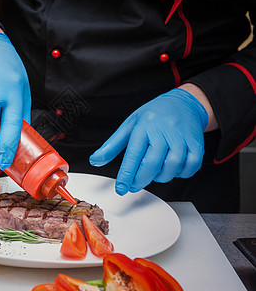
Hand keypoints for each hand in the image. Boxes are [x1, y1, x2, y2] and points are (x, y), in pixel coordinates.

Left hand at [89, 88, 208, 194]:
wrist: (184, 102)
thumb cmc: (154, 115)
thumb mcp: (129, 125)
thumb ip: (112, 145)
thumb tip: (95, 160)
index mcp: (143, 127)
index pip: (133, 155)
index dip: (126, 175)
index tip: (121, 188)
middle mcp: (163, 131)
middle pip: (152, 164)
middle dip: (141, 180)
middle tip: (133, 185)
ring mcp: (181, 137)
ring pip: (171, 167)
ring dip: (161, 176)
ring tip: (153, 172)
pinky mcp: (196, 143)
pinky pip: (190, 166)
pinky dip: (181, 173)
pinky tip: (172, 168)